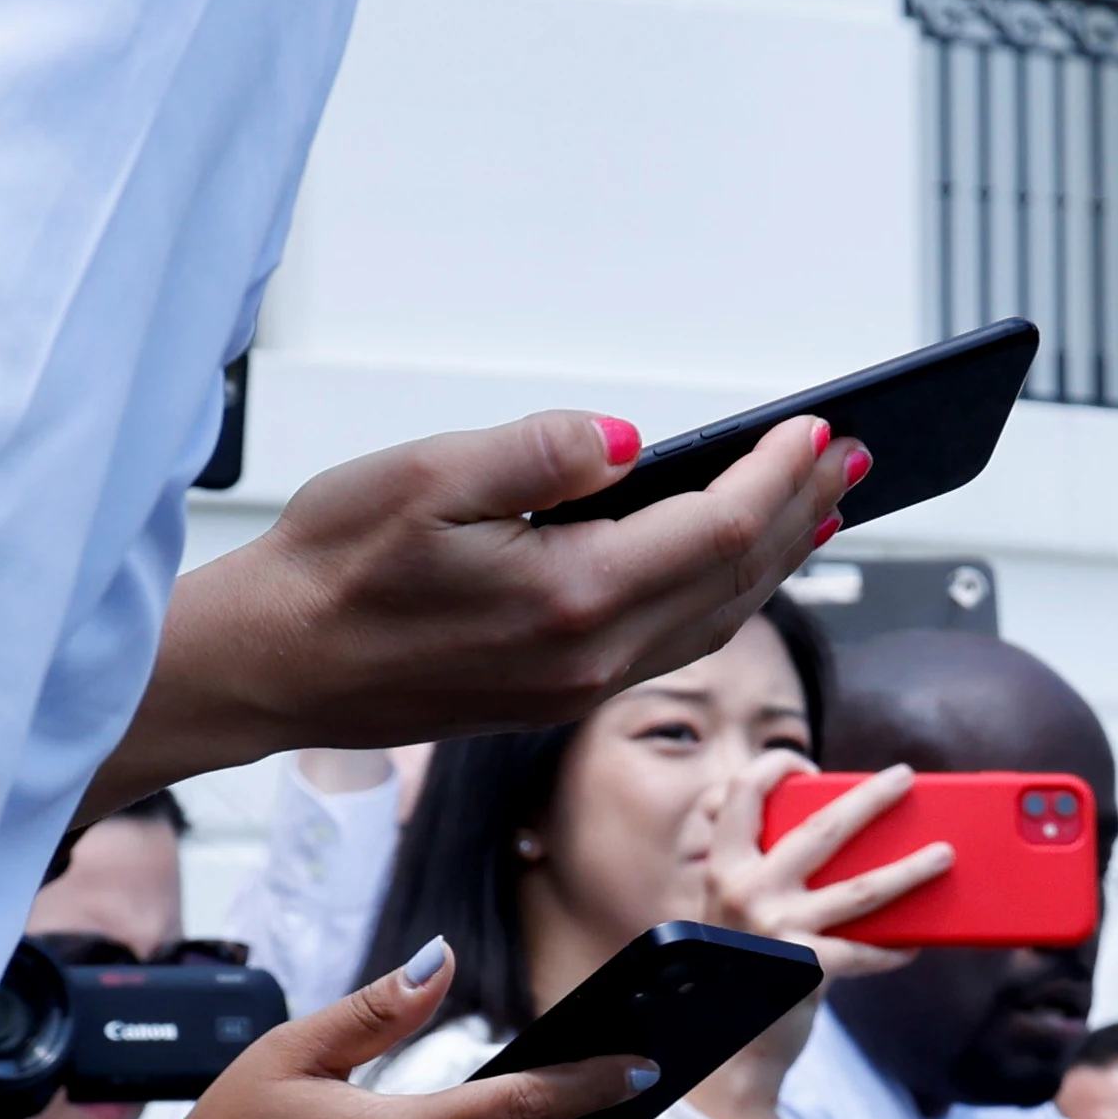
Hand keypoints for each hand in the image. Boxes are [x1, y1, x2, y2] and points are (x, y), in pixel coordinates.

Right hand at [94, 406, 852, 811]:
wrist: (266, 668)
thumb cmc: (329, 568)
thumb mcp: (424, 478)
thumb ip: (538, 454)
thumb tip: (629, 441)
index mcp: (571, 601)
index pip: (717, 529)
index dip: (777, 474)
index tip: (818, 425)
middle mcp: (589, 659)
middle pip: (734, 579)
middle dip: (800, 513)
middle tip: (851, 457)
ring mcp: (575, 685)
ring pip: (712, 618)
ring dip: (774, 558)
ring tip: (816, 505)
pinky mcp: (554, 693)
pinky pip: (672, 639)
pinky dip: (722, 592)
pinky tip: (729, 561)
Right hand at [694, 749, 952, 979]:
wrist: (726, 1046)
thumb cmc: (740, 965)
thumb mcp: (728, 909)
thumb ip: (756, 868)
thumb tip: (830, 829)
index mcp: (724, 867)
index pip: (742, 793)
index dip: (775, 767)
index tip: (806, 767)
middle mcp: (746, 891)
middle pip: (821, 829)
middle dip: (870, 798)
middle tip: (905, 777)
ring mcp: (777, 930)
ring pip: (861, 888)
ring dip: (911, 870)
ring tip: (944, 854)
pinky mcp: (806, 968)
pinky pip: (865, 952)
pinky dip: (893, 949)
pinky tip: (915, 944)